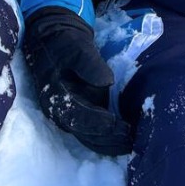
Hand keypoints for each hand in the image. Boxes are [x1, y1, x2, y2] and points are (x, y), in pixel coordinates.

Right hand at [22, 8, 132, 155]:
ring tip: (130, 143)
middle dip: (107, 138)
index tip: (116, 123)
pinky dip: (105, 140)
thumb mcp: (77, 47)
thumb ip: (90, 64)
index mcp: (54, 95)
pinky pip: (90, 133)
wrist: (54, 42)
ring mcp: (67, 115)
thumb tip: (107, 82)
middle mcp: (58, 111)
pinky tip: (122, 141)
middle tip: (130, 138)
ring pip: (87, 137)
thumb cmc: (66, 44)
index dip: (96, 122)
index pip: (76, 115)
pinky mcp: (76, 115)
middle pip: (83, 132)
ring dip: (108, 144)